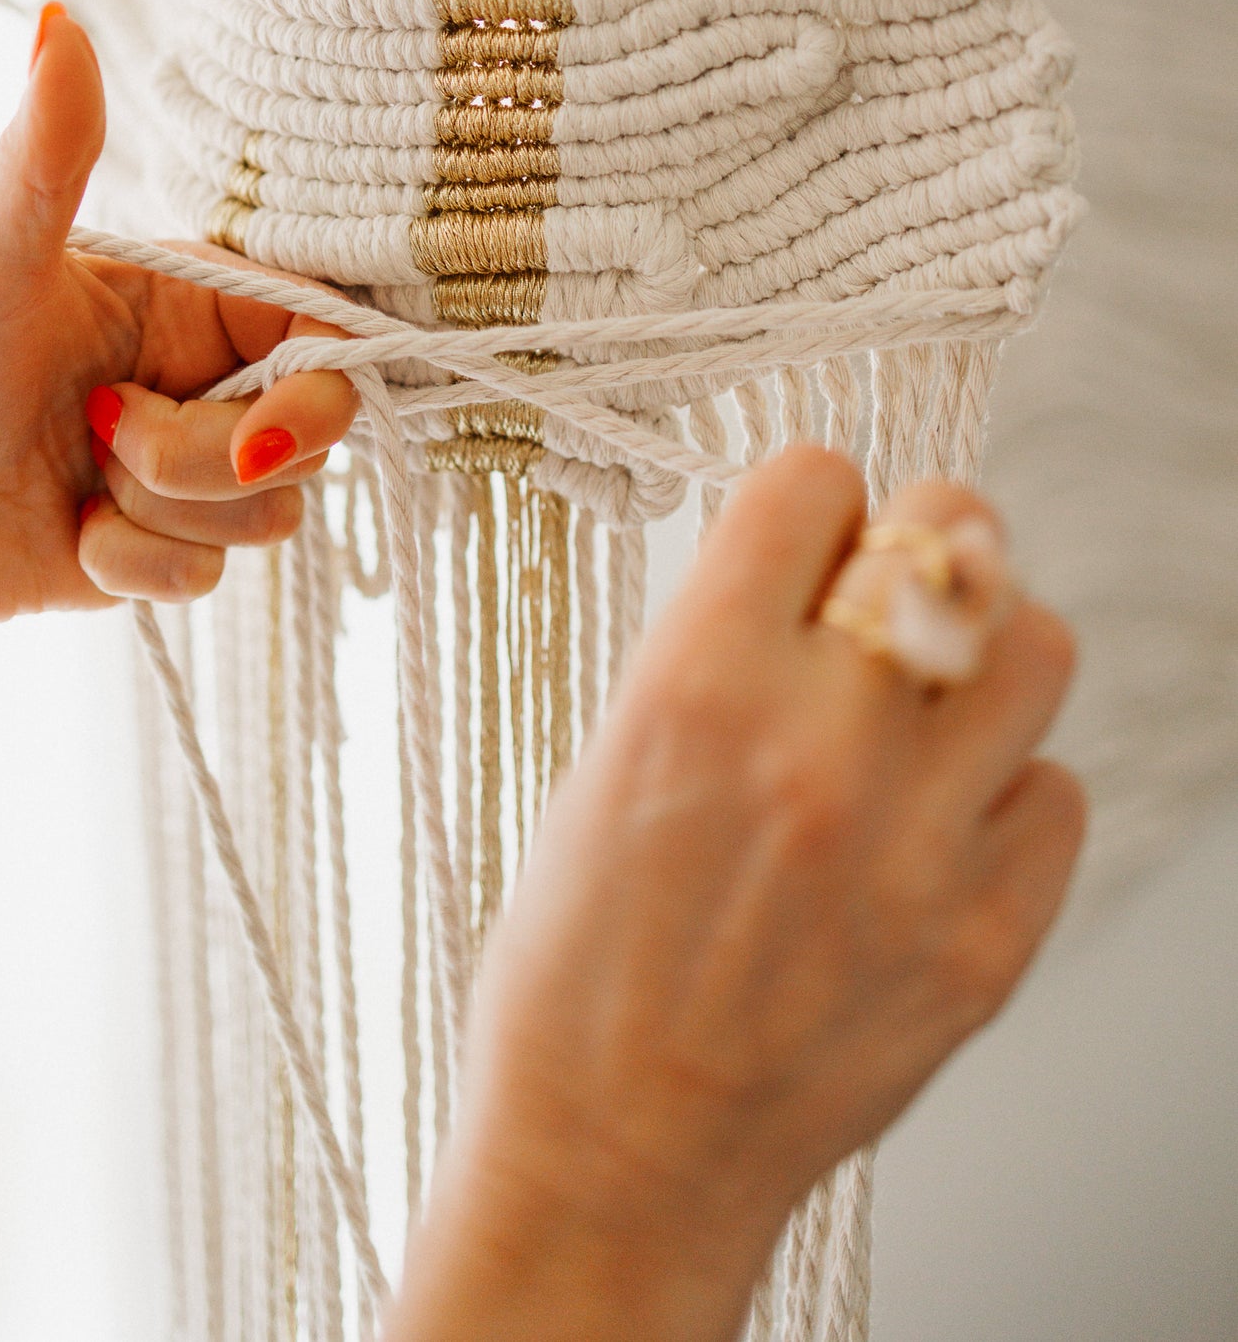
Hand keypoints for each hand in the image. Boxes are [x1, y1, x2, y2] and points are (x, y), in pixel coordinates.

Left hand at [0, 4, 353, 656]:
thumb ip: (44, 155)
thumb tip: (57, 23)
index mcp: (197, 302)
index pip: (327, 336)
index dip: (320, 387)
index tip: (264, 422)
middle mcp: (211, 383)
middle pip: (310, 437)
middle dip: (207, 455)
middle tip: (105, 427)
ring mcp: (193, 472)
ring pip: (270, 513)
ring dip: (160, 507)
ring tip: (78, 471)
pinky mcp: (165, 549)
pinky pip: (211, 576)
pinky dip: (134, 563)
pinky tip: (72, 533)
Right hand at [389, 448, 1083, 1341]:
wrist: (615, 1158)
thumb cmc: (581, 966)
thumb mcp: (610, 756)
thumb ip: (726, 645)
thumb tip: (827, 560)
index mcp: (696, 680)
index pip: (815, 480)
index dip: (807, 505)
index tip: (802, 542)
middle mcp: (820, 742)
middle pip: (952, 528)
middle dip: (916, 547)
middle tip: (884, 603)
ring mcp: (919, 842)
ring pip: (1038, 646)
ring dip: (983, 657)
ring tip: (925, 710)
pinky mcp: (986, 936)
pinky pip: (1056, 792)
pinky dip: (1005, 795)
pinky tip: (937, 829)